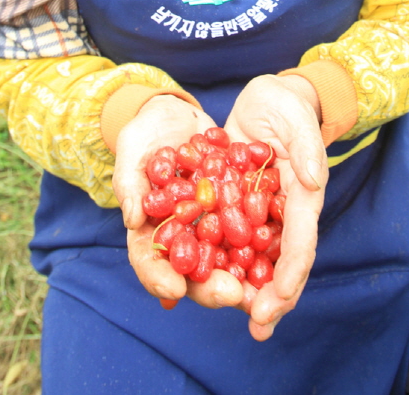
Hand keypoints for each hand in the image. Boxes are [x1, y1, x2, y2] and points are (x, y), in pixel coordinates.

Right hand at [112, 95, 244, 309]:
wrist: (178, 114)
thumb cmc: (147, 131)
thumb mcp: (133, 149)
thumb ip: (130, 182)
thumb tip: (133, 219)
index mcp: (149, 228)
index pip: (148, 260)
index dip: (158, 277)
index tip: (175, 287)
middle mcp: (181, 234)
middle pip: (191, 269)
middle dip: (210, 287)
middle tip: (232, 294)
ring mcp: (208, 225)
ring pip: (222, 258)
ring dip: (241, 277)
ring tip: (260, 288)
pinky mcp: (232, 211)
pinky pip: (247, 230)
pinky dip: (261, 244)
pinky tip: (278, 250)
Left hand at [224, 74, 326, 340]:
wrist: (265, 99)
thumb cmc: (286, 105)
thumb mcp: (296, 116)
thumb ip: (307, 147)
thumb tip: (312, 182)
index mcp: (302, 197)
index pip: (300, 244)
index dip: (290, 276)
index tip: (275, 303)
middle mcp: (281, 212)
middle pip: (278, 262)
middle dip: (268, 296)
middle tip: (256, 327)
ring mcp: (258, 211)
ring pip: (251, 257)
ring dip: (242, 285)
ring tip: (227, 311)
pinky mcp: (235, 204)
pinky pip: (225, 236)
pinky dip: (217, 258)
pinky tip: (198, 277)